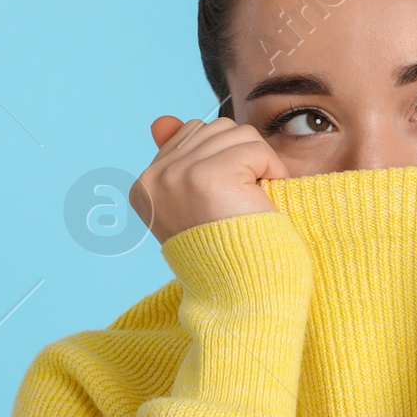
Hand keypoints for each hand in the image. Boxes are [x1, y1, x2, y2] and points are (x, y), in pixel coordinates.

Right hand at [129, 115, 290, 242]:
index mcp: (144, 186)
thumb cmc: (228, 253)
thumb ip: (178, 159)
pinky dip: (272, 171)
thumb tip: (163, 120)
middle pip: (215, 128)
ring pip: (237, 133)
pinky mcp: (207, 177)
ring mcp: (177, 176)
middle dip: (241, 159)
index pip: (190, 132)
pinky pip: (255, 148)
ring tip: (249, 204)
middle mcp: (153, 179)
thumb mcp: (195, 203)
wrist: (245, 296)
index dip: (223, 161)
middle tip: (239, 204)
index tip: (222, 202)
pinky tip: (261, 202)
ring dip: (258, 164)